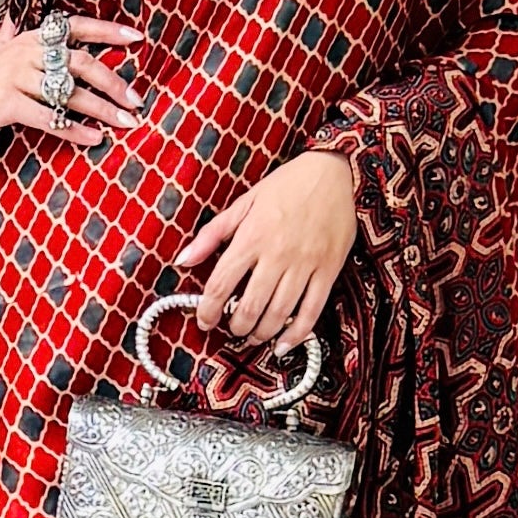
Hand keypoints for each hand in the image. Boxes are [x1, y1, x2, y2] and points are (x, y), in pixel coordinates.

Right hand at [0, 12, 143, 151]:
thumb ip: (7, 34)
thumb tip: (12, 16)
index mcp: (29, 38)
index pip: (75, 27)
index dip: (107, 31)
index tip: (136, 37)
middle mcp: (26, 53)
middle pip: (81, 62)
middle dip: (113, 82)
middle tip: (136, 101)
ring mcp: (17, 77)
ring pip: (70, 93)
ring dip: (102, 110)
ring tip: (125, 124)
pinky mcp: (8, 103)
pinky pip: (49, 118)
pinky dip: (74, 130)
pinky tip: (94, 139)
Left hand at [176, 149, 357, 354]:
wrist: (333, 173)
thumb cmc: (286, 186)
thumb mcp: (244, 202)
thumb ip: (212, 234)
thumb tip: (184, 259)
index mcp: (252, 237)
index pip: (221, 284)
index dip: (208, 310)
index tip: (205, 321)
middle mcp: (277, 253)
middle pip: (249, 306)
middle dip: (236, 327)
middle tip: (232, 330)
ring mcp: (305, 264)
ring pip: (279, 313)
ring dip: (261, 333)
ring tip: (253, 336)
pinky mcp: (328, 270)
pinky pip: (312, 311)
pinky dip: (296, 335)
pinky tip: (283, 345)